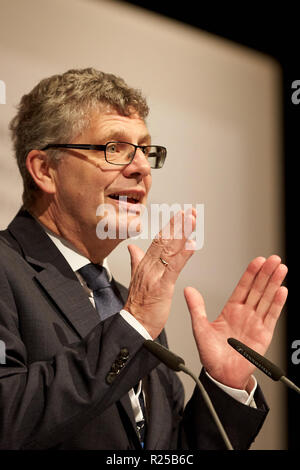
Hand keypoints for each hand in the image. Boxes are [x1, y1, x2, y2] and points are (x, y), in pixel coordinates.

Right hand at [124, 209, 196, 338]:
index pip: (158, 239)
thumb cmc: (138, 305)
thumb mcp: (137, 278)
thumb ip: (136, 260)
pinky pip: (173, 268)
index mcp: (144, 263)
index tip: (181, 214)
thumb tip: (132, 247)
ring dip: (182, 233)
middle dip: (178, 224)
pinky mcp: (161, 287)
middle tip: (191, 211)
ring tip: (192, 220)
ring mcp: (155, 275)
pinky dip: (183, 255)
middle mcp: (148, 266)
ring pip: (169, 249)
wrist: (133, 325)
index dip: (171, 226)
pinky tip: (191, 244)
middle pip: (164, 240)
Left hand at [184, 255, 287, 389]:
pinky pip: (271, 316)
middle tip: (273, 259)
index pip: (243, 287)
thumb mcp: (200, 328)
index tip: (257, 261)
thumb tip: (188, 290)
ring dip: (274, 283)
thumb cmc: (211, 355)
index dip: (250, 274)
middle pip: (258, 289)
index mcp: (231, 310)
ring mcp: (256, 323)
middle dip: (266, 273)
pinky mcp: (264, 334)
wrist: (220, 375)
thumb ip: (196, 308)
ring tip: (280, 269)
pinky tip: (282, 291)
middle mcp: (245, 314)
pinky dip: (277, 303)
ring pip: (266, 299)